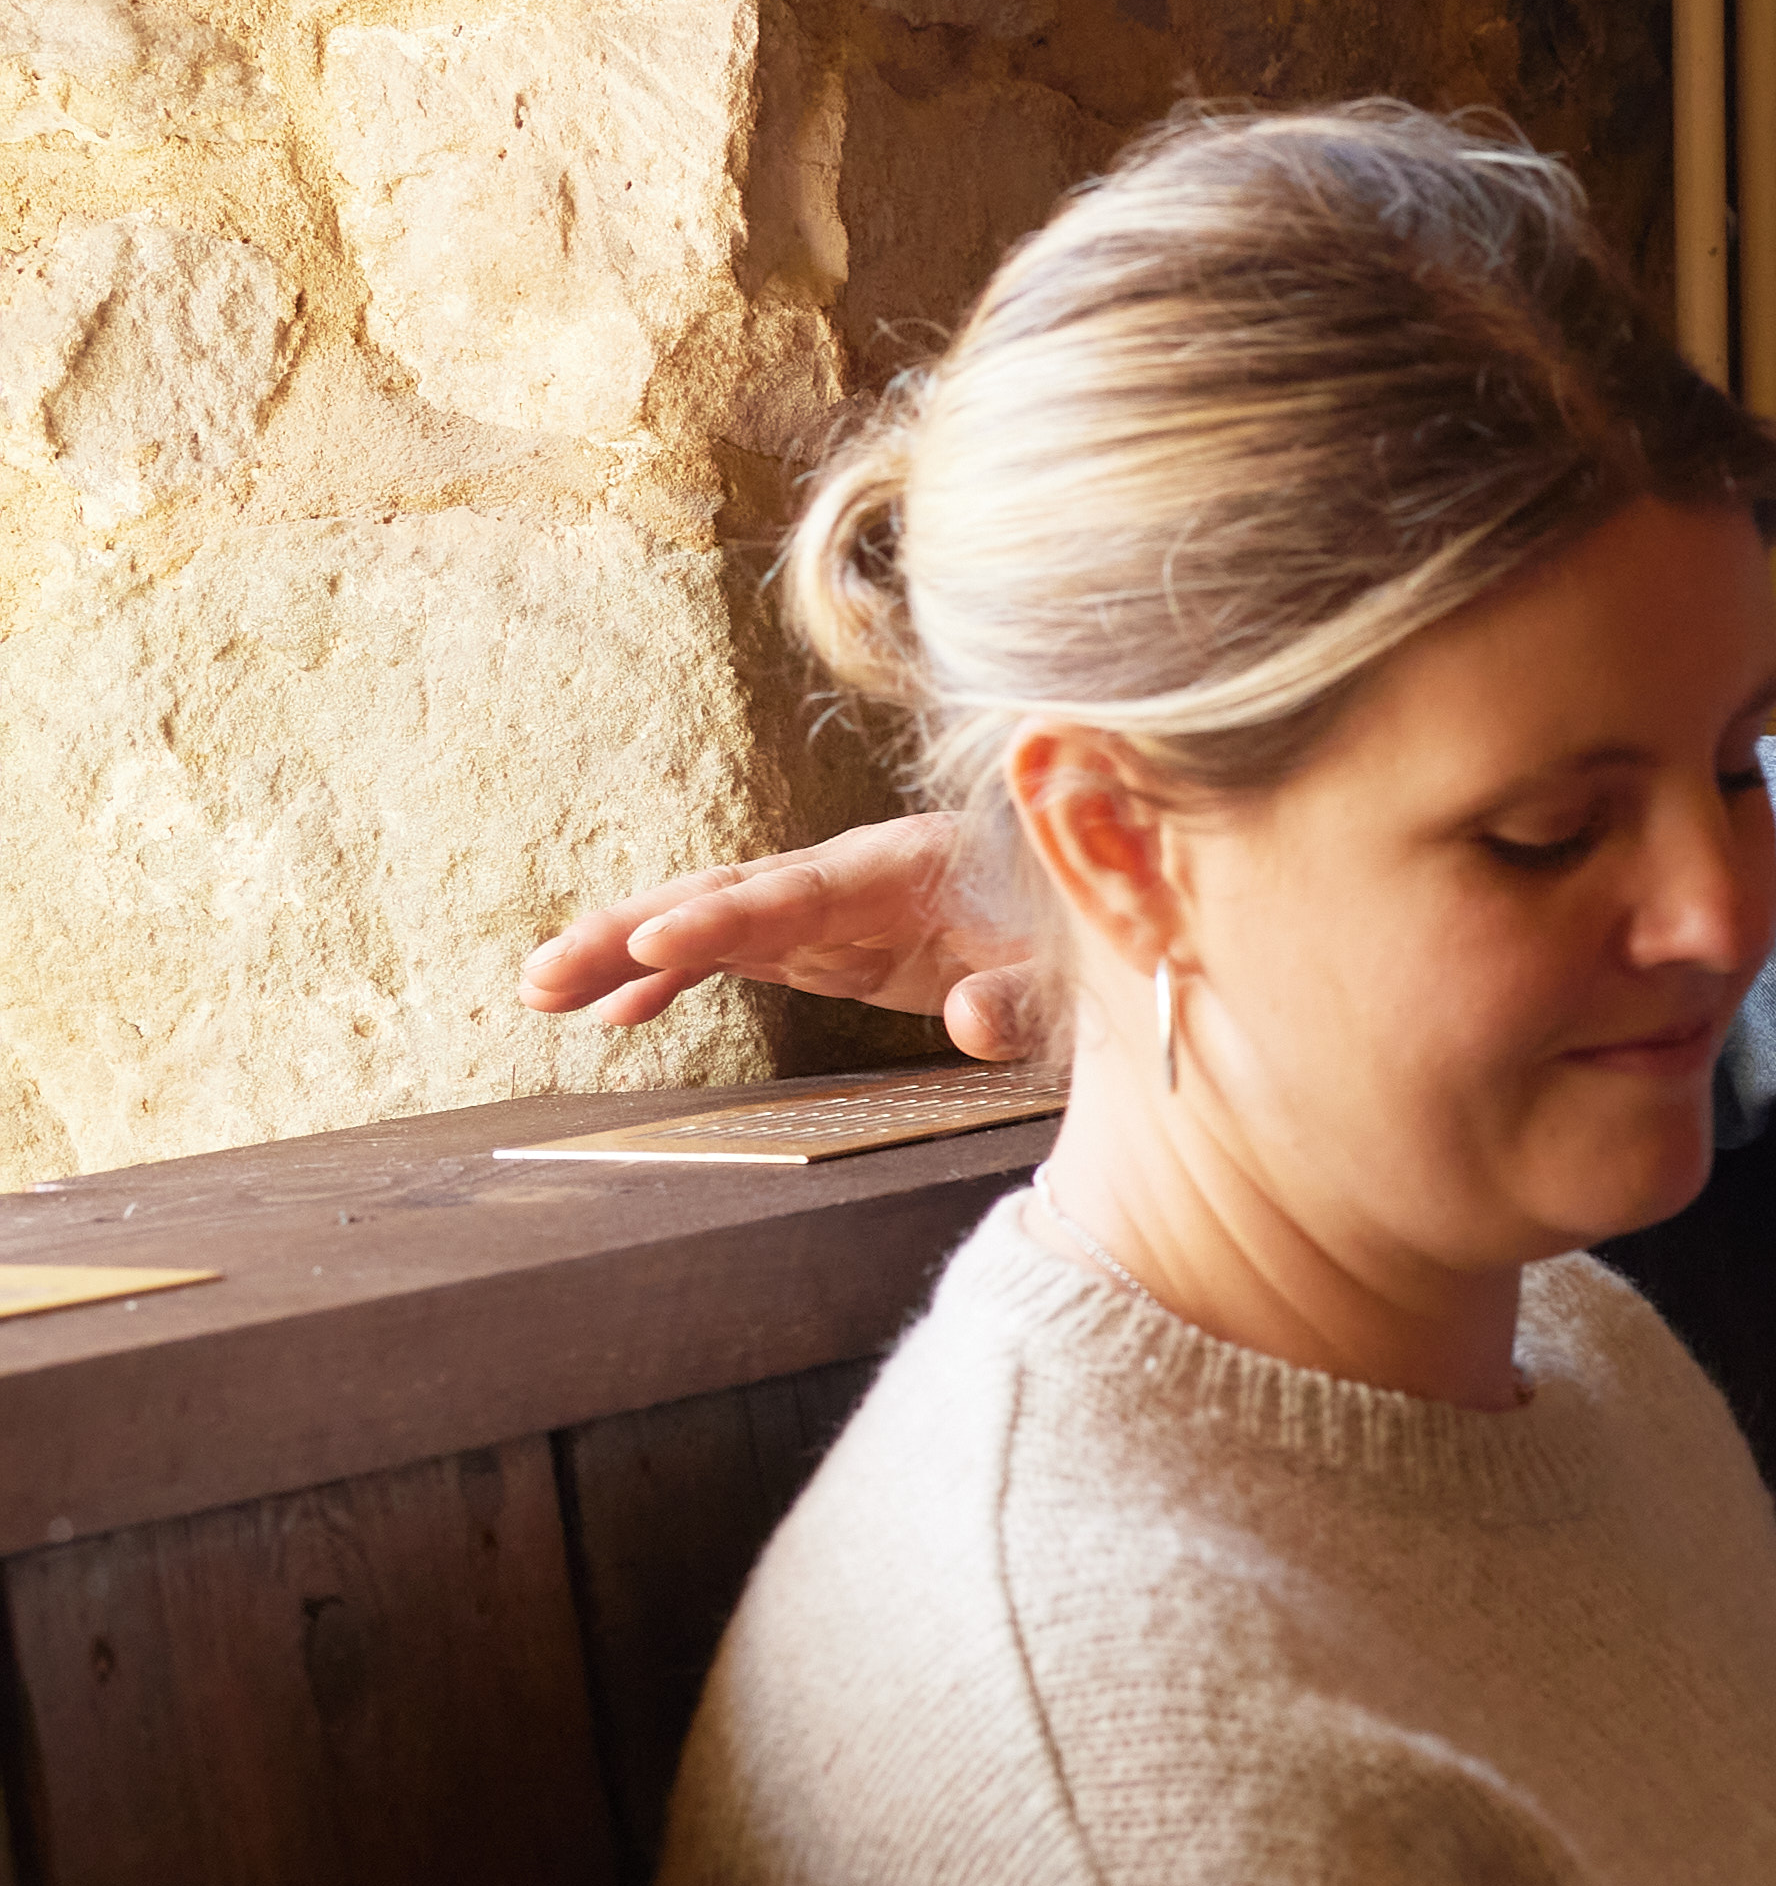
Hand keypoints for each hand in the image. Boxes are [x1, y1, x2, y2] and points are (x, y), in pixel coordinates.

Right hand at [529, 814, 1048, 1064]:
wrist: (1123, 919)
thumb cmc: (1097, 935)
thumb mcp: (1075, 971)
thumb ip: (1025, 994)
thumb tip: (971, 1020)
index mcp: (910, 865)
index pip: (798, 889)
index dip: (722, 915)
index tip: (647, 939)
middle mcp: (856, 876)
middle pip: (726, 895)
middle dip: (628, 929)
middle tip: (541, 975)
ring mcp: (838, 909)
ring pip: (713, 921)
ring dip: (625, 954)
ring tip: (541, 995)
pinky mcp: (835, 942)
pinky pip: (740, 956)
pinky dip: (676, 979)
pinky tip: (617, 1019)